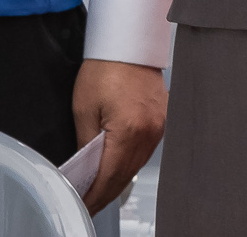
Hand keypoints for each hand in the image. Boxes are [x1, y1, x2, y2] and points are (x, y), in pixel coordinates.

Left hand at [71, 58, 167, 213]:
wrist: (127, 42)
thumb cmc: (106, 66)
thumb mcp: (84, 109)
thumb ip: (87, 144)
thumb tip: (86, 168)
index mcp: (130, 129)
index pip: (110, 176)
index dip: (95, 195)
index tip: (83, 203)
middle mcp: (150, 130)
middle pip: (126, 175)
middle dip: (106, 192)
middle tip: (88, 202)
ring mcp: (160, 126)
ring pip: (137, 165)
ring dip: (118, 178)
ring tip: (99, 188)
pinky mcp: (163, 119)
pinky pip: (146, 150)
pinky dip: (130, 161)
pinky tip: (117, 165)